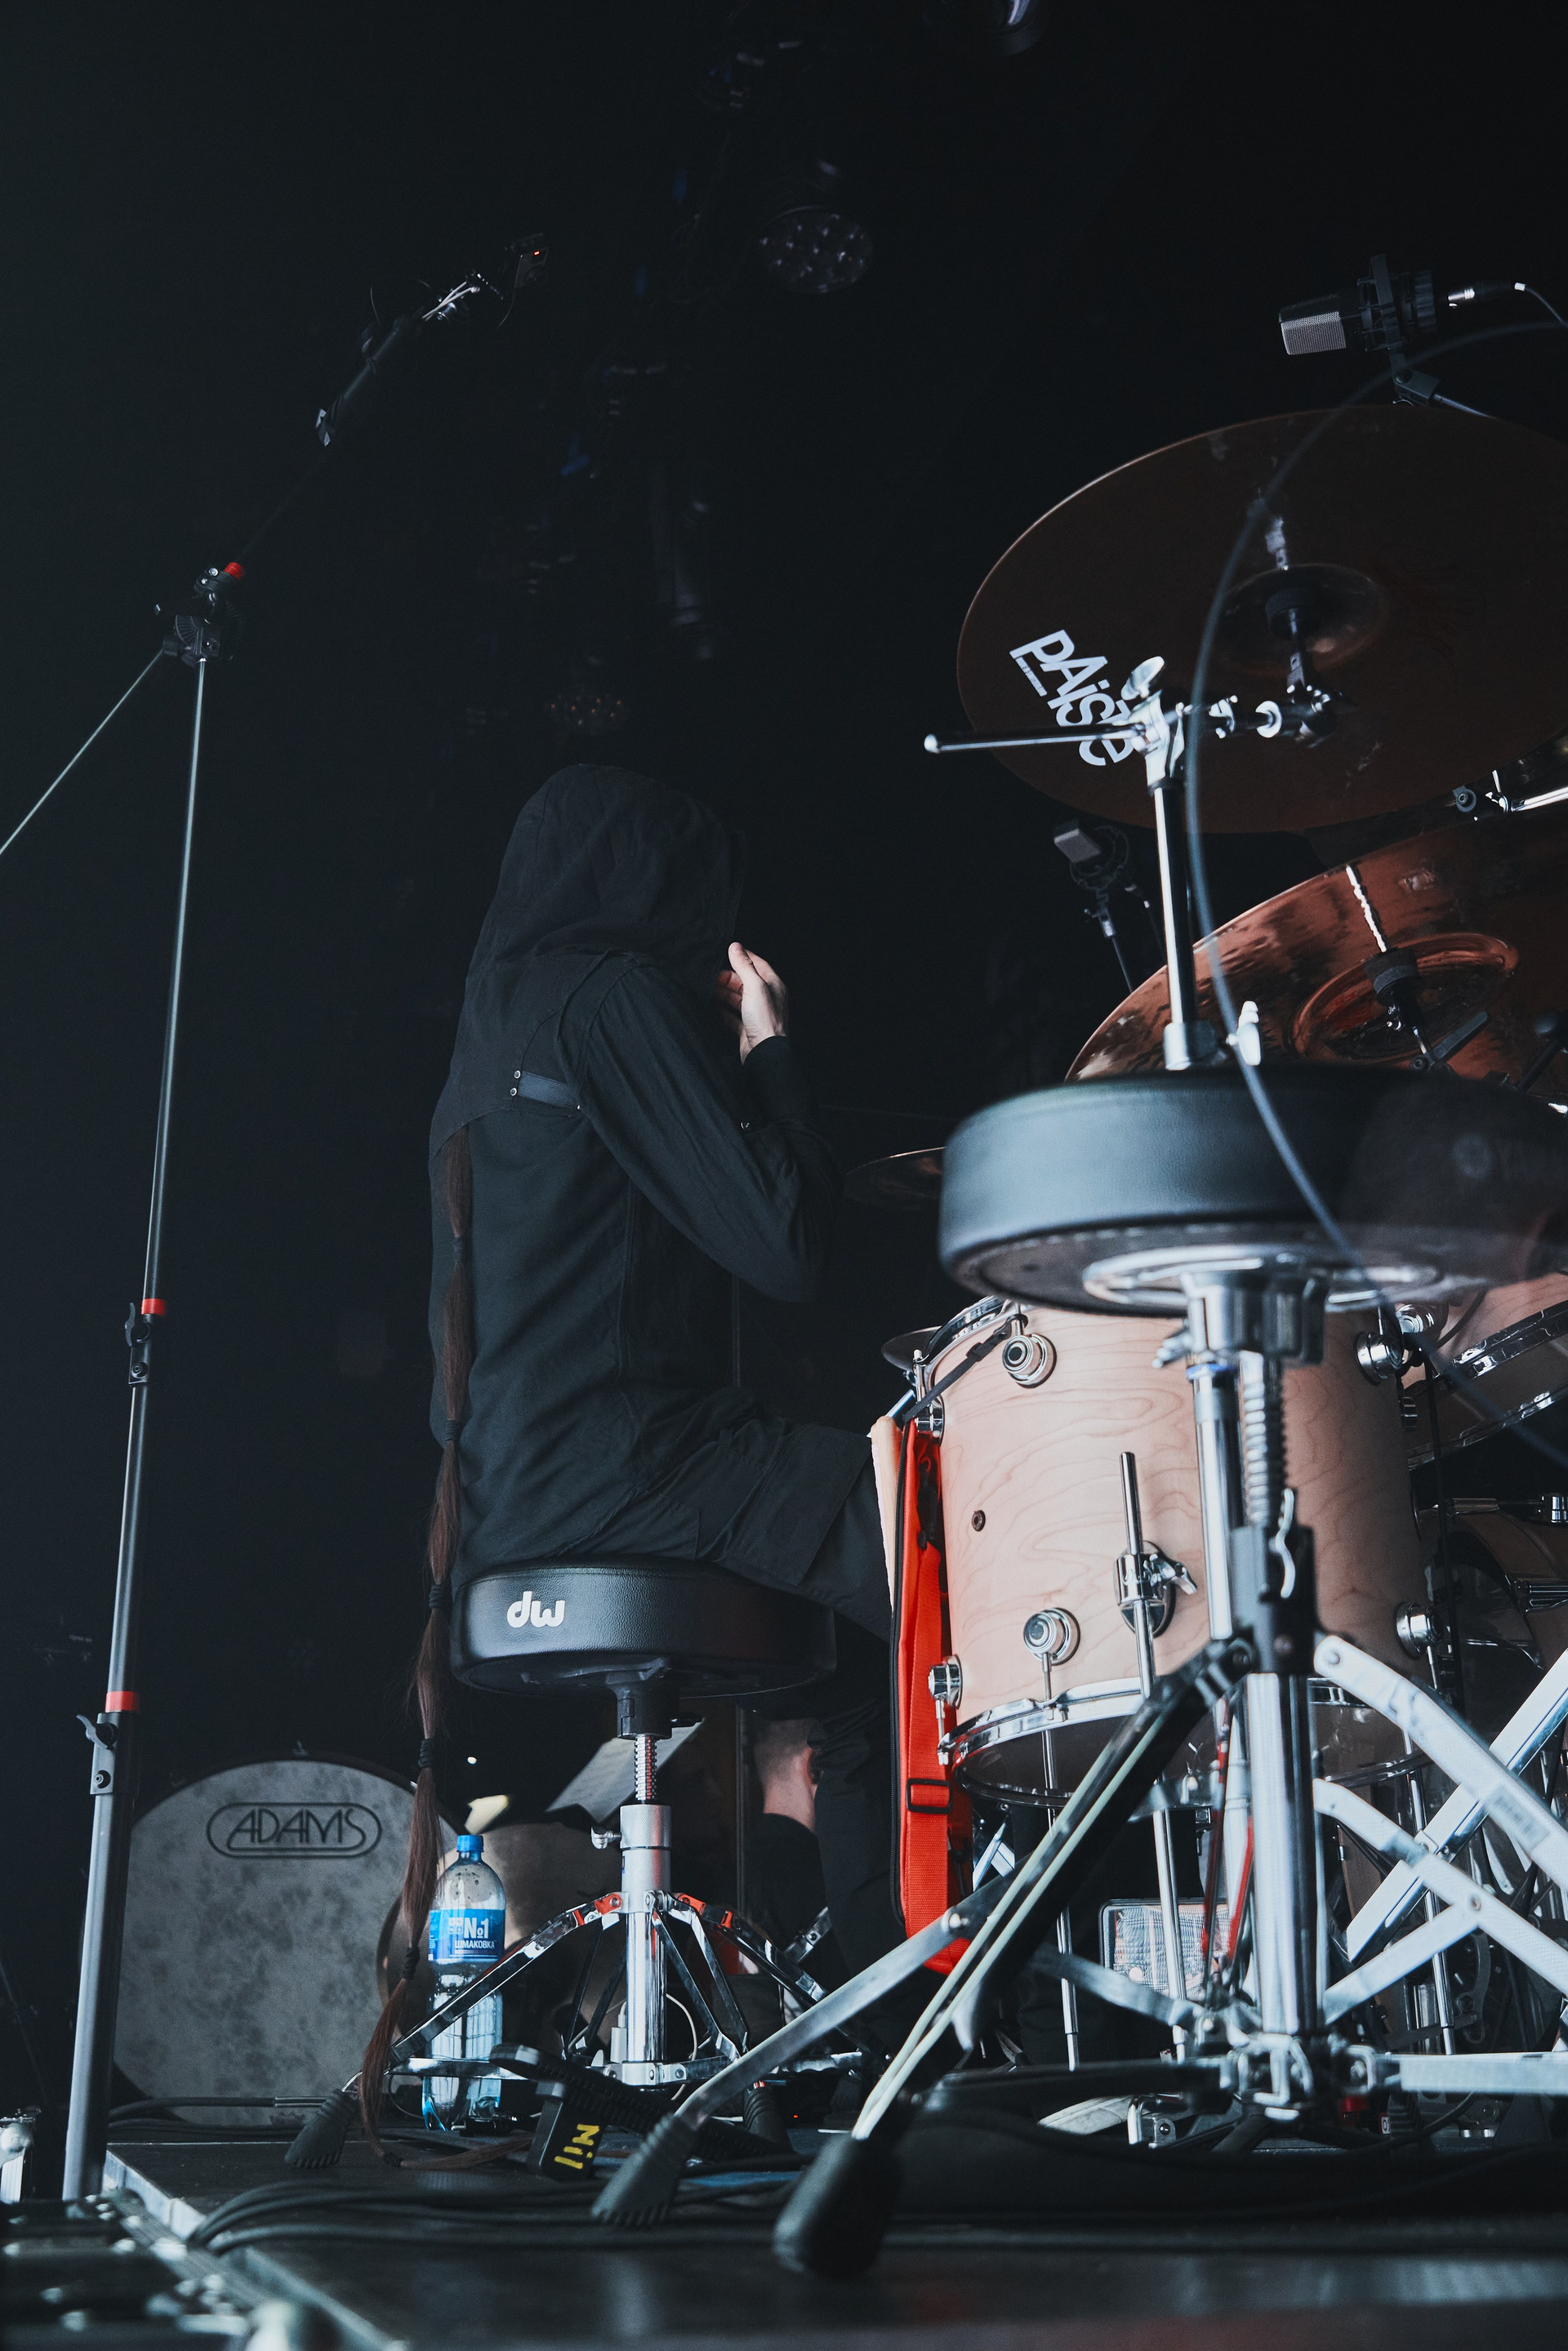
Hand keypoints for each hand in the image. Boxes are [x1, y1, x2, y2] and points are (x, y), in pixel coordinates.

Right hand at [713, 941, 788, 1062]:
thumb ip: (744, 966)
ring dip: (724, 993)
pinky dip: (723, 1011)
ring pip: (738, 999)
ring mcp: (757, 1015)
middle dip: (729, 978)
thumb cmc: (765, 1020)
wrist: (764, 1052)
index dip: (744, 957)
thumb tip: (735, 947)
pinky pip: (733, 1017)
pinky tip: (713, 1007)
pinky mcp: (747, 1029)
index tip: (730, 951)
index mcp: (773, 986)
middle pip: (746, 982)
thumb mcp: (754, 986)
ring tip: (709, 989)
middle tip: (713, 976)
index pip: (758, 965)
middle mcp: (766, 999)